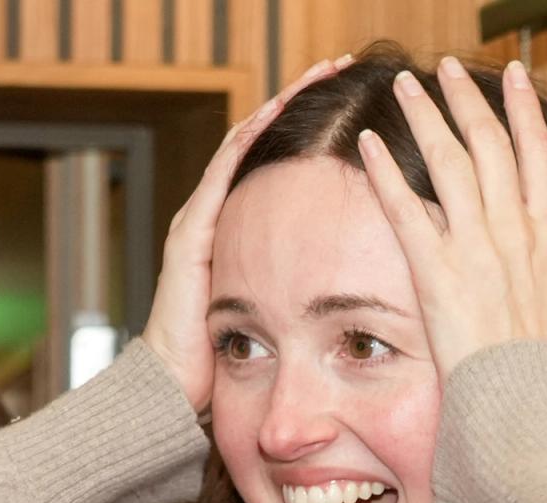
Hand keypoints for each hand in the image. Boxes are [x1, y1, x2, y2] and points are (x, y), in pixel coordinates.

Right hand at [142, 56, 352, 412]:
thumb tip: (371, 299)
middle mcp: (220, 217)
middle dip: (301, 99)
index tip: (355, 99)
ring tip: (316, 72)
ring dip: (280, 105)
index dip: (315, 128)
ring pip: (244, 144)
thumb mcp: (284, 324)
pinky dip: (248, 140)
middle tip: (339, 64)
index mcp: (244, 234)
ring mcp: (200, 221)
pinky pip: (222, 174)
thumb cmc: (231, 367)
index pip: (282, 164)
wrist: (175, 395)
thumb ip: (314, 297)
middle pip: (264, 141)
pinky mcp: (191, 235)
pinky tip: (272, 112)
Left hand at [356, 57, 546, 382]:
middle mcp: (515, 231)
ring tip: (406, 87)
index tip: (512, 78)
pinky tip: (369, 143)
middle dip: (468, 99)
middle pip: (490, 145)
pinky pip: (406, 208)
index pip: (538, 156)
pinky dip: (385, 172)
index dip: (523, 112)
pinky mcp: (437, 271)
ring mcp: (475, 248)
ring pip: (449, 162)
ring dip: (425, 117)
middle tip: (447, 69)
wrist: (525, 408)